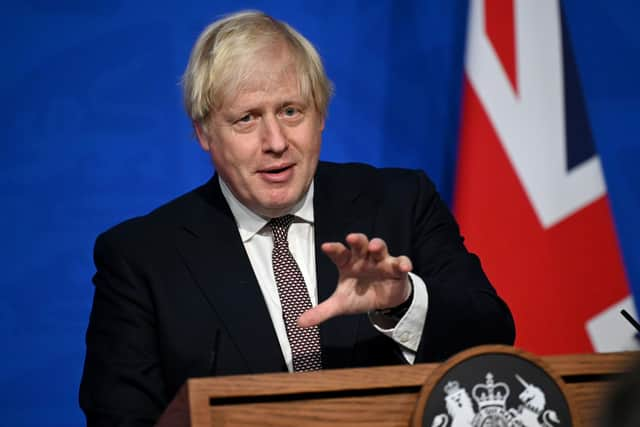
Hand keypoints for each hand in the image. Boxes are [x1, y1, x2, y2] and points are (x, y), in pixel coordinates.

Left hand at [297, 233, 412, 327]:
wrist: (383, 301)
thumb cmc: (359, 295)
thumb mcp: (341, 304)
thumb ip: (322, 311)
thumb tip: (299, 323)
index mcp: (348, 263)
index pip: (339, 253)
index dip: (333, 249)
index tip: (326, 247)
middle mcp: (364, 258)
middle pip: (359, 244)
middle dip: (357, 239)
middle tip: (351, 238)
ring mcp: (381, 261)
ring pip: (379, 247)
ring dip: (377, 245)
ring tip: (374, 247)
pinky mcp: (397, 268)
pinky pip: (401, 262)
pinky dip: (403, 263)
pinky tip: (404, 267)